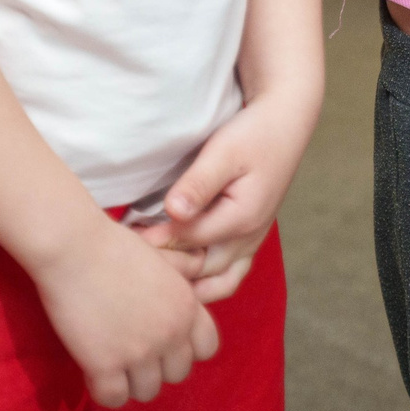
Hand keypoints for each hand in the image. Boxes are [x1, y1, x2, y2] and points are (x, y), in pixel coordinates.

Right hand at [30, 212, 216, 406]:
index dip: (184, 348)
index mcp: (188, 306)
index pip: (207, 348)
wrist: (74, 247)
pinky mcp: (105, 365)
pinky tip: (93, 369)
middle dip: (157, 366)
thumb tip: (201, 263)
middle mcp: (172, 332)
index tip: (163, 341)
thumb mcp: (161, 256)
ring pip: (148, 391)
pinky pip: (114, 399)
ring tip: (112, 360)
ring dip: (131, 381)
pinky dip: (104, 390)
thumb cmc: (114, 246)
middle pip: (177, 374)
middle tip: (132, 351)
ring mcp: (140, 352)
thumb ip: (184, 269)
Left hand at [145, 90, 319, 303]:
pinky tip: (180, 275)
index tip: (124, 237)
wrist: (285, 124)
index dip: (154, 240)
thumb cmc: (253, 134)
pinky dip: (205, 282)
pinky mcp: (249, 238)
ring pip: (218, 283)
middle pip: (201, 271)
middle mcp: (249, 238)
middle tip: (132, 259)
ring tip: (156, 274)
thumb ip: (199, 184)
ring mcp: (252, 242)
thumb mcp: (224, 152)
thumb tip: (174, 211)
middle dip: (168, 269)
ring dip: (189, 285)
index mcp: (242, 218)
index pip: (188, 240)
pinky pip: (227, 275)